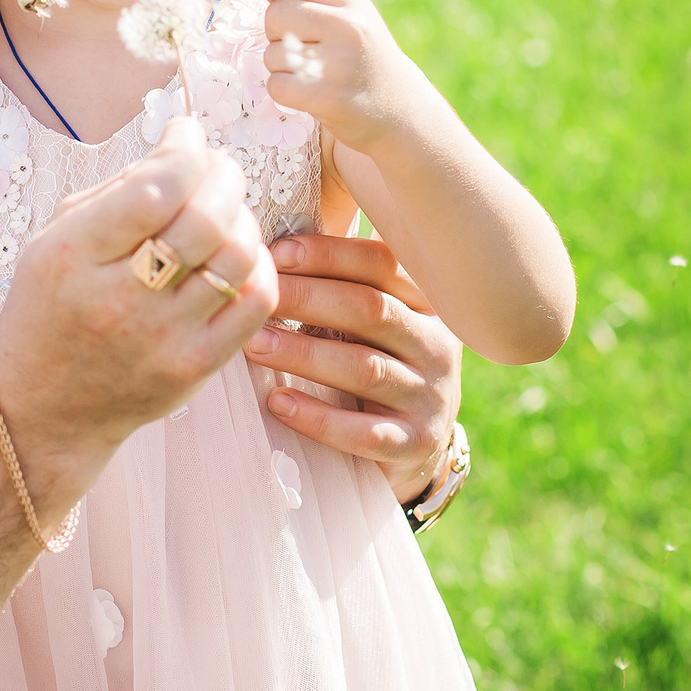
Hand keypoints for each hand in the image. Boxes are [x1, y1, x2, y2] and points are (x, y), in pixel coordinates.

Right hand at [0, 117, 279, 494]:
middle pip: (206, 218)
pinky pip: (256, 301)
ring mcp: (162, 338)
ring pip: (238, 255)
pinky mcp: (194, 367)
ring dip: (242, 217)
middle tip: (215, 168)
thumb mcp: (56, 238)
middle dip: (223, 175)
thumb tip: (184, 145)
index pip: (154, 188)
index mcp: (74, 255)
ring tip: (224, 212)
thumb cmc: (50, 309)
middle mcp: (119, 299)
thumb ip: (118, 189)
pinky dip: (258, 264)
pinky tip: (235, 255)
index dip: (184, 148)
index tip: (185, 134)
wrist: (42, 407)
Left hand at [213, 0, 440, 152]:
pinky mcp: (331, 97)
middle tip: (302, 52)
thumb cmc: (363, 62)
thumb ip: (309, 2)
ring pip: (272, 54)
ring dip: (280, 68)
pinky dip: (283, 93)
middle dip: (275, 35)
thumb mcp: (349, 21)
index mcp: (349, 2)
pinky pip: (277, 86)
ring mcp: (340, 62)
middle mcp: (347, 26)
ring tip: (313, 77)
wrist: (402, 112)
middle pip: (274, 17)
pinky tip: (309, 97)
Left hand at [245, 231, 461, 505]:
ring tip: (254, 345)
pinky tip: (279, 403)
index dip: (329, 254)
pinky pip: (365, 432)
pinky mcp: (417, 442)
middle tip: (259, 297)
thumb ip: (338, 283)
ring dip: (304, 354)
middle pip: (371, 310)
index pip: (382, 263)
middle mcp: (436, 343)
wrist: (416, 441)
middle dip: (308, 299)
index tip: (278, 253)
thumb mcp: (372, 318)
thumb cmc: (375, 359)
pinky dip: (318, 418)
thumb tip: (270, 248)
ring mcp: (432, 395)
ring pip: (365, 369)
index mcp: (426, 300)